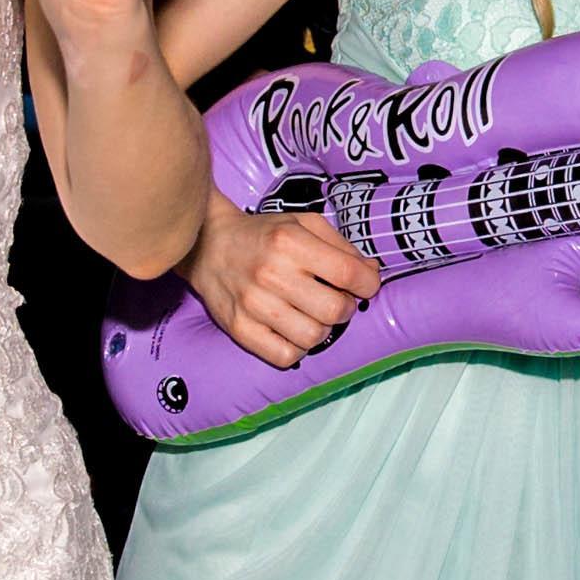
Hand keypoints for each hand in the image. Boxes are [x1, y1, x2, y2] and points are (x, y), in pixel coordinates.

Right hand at [188, 197, 380, 367]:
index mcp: (290, 241)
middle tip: (335, 300)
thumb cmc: (262, 234)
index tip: (365, 285)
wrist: (207, 245)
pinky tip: (294, 330)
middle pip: (335, 310)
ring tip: (313, 315)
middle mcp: (271, 273)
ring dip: (323, 329)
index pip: (349, 273)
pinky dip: (298, 348)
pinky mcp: (240, 329)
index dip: (368, 283)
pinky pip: (286, 356)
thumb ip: (341, 246)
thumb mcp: (303, 224)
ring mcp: (253, 304)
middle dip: (346, 307)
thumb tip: (371, 273)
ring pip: (314, 337)